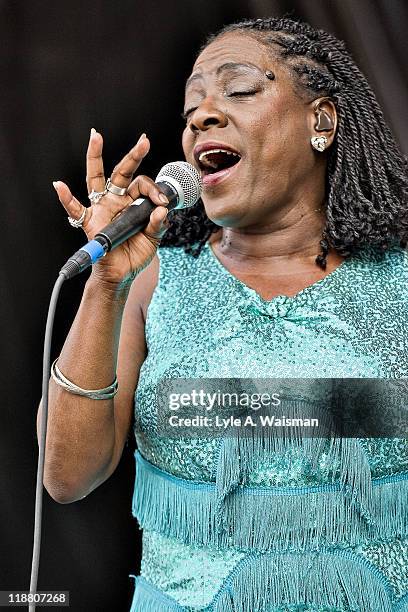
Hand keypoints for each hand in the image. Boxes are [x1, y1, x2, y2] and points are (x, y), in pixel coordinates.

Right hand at [53, 129, 169, 285]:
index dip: (153, 190)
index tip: (162, 203)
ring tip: (95, 137)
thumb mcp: (153, 238)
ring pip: (95, 179)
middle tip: (144, 141)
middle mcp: (115, 200)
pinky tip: (59, 186)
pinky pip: (75, 210)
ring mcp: (101, 208)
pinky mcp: (89, 222)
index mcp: (132, 202)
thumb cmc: (135, 254)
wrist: (122, 274)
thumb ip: (158, 224)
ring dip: (95, 157)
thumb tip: (161, 210)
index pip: (142, 185)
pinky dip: (66, 198)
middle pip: (121, 172)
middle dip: (133, 156)